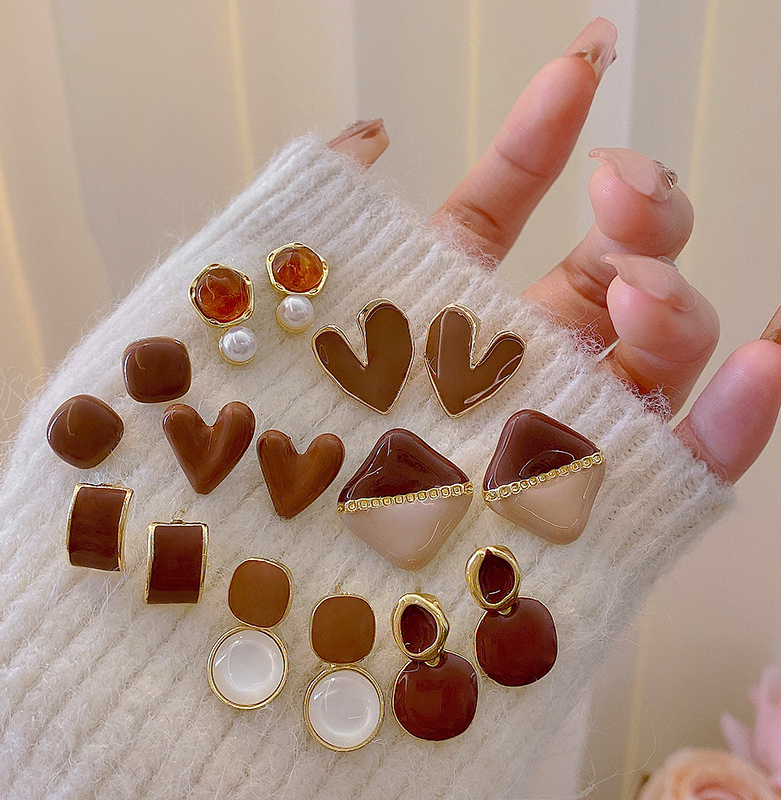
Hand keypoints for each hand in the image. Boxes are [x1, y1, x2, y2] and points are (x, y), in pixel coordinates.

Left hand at [327, 18, 780, 483]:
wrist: (300, 576)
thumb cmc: (290, 444)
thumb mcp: (295, 309)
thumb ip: (324, 213)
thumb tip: (370, 129)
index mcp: (456, 306)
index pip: (513, 203)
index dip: (545, 133)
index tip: (580, 64)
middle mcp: (526, 356)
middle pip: (619, 263)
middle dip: (640, 209)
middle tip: (618, 193)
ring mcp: (576, 421)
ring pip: (667, 343)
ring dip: (674, 298)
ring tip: (638, 289)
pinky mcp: (614, 494)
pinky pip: (700, 451)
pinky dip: (746, 408)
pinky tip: (766, 356)